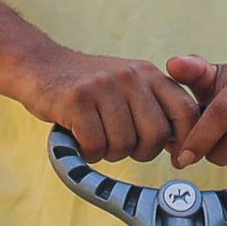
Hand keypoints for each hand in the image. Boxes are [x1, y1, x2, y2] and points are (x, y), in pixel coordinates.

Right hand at [34, 51, 196, 164]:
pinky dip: (88, 151)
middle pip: (156, 135)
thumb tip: (182, 148)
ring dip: (109, 152)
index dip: (186, 140)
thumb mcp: (128, 86)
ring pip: (124, 144)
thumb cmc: (88, 87)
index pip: (185, 111)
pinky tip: (79, 139)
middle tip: (121, 146)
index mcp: (149, 74)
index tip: (178, 159)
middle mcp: (130, 77)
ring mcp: (103, 87)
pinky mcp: (76, 100)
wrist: (40, 66)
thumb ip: (155, 109)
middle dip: (141, 152)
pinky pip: (95, 145)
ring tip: (96, 137)